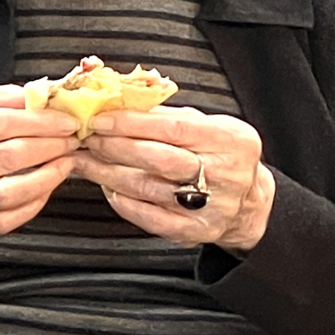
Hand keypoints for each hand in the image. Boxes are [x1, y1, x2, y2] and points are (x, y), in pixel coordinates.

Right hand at [0, 84, 80, 268]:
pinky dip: (31, 206)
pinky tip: (44, 190)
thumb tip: (41, 95)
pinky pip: (3, 221)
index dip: (39, 122)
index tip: (66, 120)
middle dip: (50, 147)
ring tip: (65, 163)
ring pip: (9, 193)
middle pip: (8, 157)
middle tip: (72, 140)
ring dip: (47, 178)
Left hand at [74, 107, 274, 253]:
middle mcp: (224, 174)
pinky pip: (148, 218)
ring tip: (85, 161)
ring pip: (147, 188)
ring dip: (108, 173)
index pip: (173, 128)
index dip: (131, 123)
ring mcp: (209, 206)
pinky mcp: (193, 231)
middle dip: (115, 147)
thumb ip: (167, 115)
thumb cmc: (220, 155)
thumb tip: (118, 102)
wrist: (249, 202)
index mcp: (229, 140)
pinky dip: (122, 201)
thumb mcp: (208, 126)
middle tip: (87, 139)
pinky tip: (107, 187)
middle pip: (158, 160)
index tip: (100, 119)